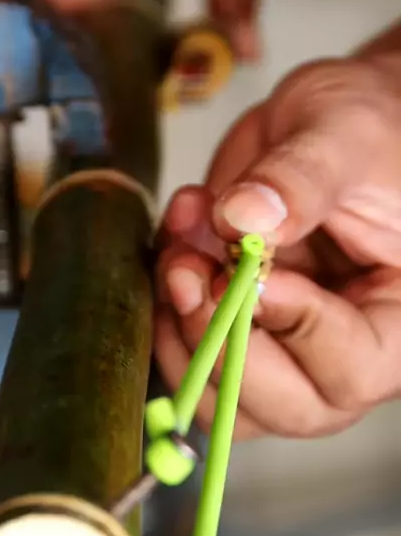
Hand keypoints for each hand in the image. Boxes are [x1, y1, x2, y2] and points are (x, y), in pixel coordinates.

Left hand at [155, 57, 400, 439]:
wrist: (322, 128)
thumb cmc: (366, 130)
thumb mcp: (344, 135)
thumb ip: (301, 178)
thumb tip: (244, 220)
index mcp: (396, 317)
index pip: (354, 366)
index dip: (297, 329)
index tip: (252, 274)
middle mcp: (341, 351)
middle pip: (286, 407)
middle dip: (222, 345)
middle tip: (190, 271)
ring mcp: (282, 350)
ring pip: (222, 401)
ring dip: (179, 330)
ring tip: (180, 246)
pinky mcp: (232, 334)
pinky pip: (184, 361)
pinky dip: (160, 312)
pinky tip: (174, 243)